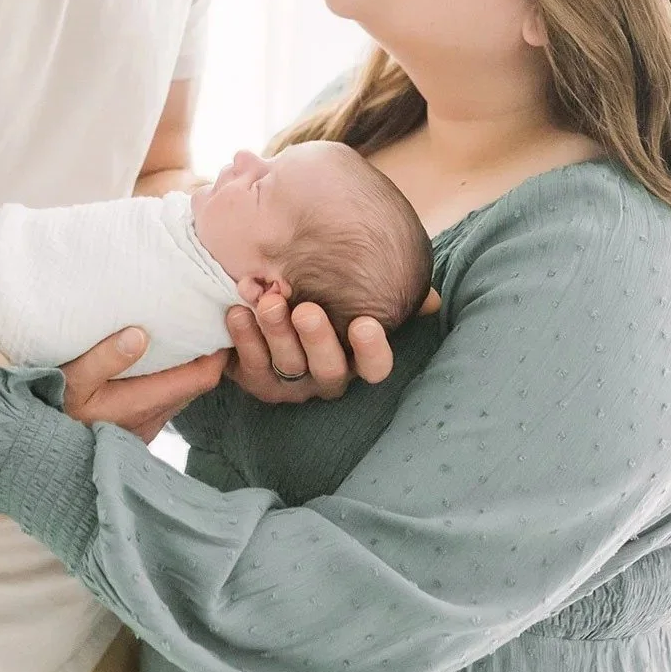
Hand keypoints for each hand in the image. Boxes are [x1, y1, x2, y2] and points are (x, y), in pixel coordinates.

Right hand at [59, 328, 226, 441]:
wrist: (40, 455)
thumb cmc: (52, 411)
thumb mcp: (71, 381)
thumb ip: (103, 358)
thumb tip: (139, 334)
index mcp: (141, 403)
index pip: (201, 377)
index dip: (216, 350)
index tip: (216, 321)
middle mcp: (151, 419)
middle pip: (195, 384)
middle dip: (204, 353)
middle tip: (202, 320)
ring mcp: (144, 427)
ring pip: (180, 393)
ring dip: (185, 366)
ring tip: (181, 332)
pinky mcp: (134, 430)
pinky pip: (163, 401)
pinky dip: (167, 378)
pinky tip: (154, 359)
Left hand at [225, 288, 440, 402]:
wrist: (267, 296)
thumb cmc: (322, 292)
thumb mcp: (354, 290)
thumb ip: (387, 291)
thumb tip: (432, 300)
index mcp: (357, 358)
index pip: (375, 367)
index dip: (372, 350)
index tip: (365, 322)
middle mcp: (328, 375)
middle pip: (329, 369)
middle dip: (318, 339)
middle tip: (307, 310)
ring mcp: (292, 381)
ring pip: (288, 365)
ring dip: (278, 332)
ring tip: (269, 302)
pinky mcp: (258, 379)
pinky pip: (250, 365)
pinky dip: (244, 337)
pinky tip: (238, 311)